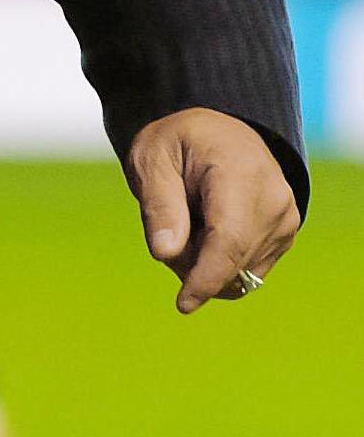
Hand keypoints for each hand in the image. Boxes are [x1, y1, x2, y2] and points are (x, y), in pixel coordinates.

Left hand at [124, 107, 299, 314]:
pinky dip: (221, 264)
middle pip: (231, 261)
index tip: (183, 304)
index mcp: (241, 173)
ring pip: (240, 272)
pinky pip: (248, 271)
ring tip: (189, 221)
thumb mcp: (152, 159)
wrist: (220, 132)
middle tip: (168, 226)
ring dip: (204, 264)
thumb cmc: (180, 142)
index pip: (229, 240)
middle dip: (190, 263)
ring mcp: (285, 219)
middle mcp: (274, 199)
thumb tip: (165, 253)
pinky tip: (208, 231)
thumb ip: (159, 205)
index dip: (206, 278)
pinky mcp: (285, 235)